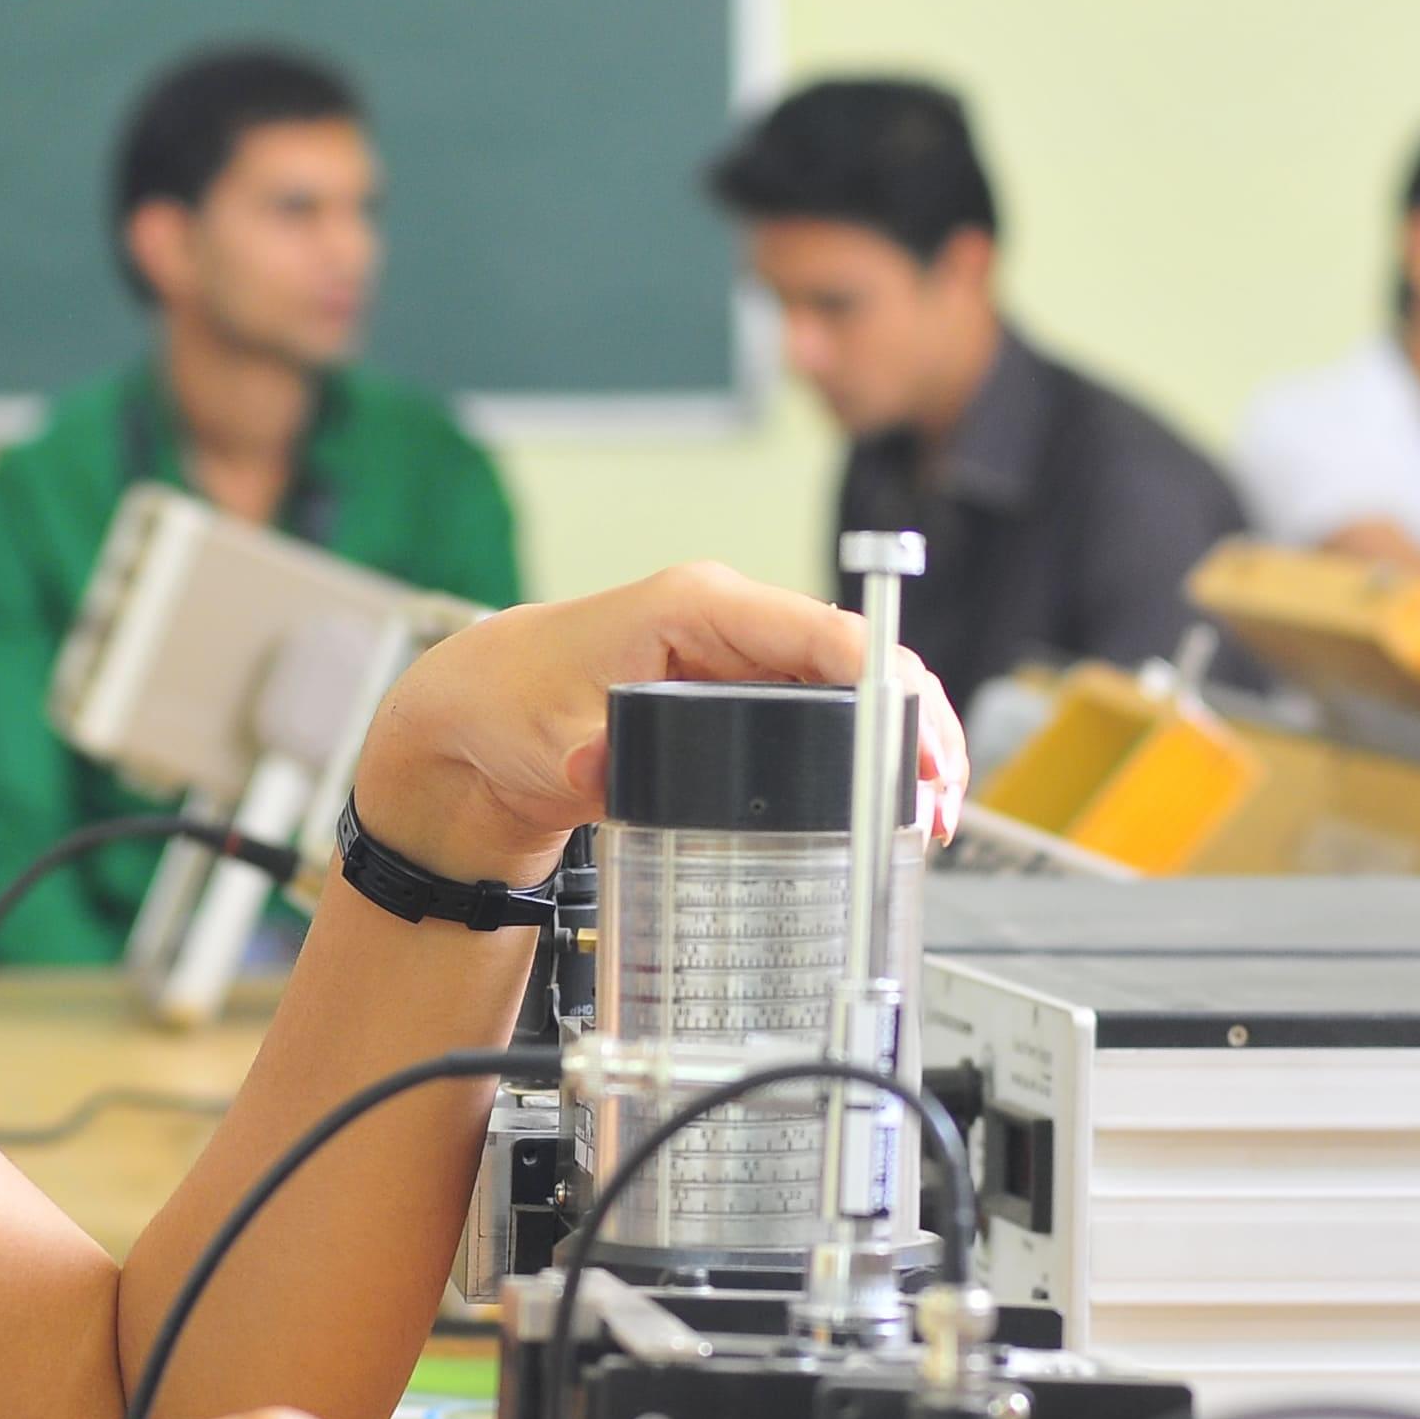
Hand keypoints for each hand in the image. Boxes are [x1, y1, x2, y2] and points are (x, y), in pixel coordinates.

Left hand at [348, 564, 968, 884]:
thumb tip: (600, 777)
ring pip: (855, 686)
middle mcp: (733, 619)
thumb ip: (583, 763)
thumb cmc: (509, 704)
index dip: (884, 693)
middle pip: (860, 659)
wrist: (482, 718)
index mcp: (698, 605)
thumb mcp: (544, 740)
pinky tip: (887, 801)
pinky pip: (829, 709)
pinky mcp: (746, 693)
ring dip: (899, 743)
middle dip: (911, 728)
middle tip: (936, 805)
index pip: (822, 634)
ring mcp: (744, 655)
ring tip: (929, 813)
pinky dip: (866, 750)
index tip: (914, 755)